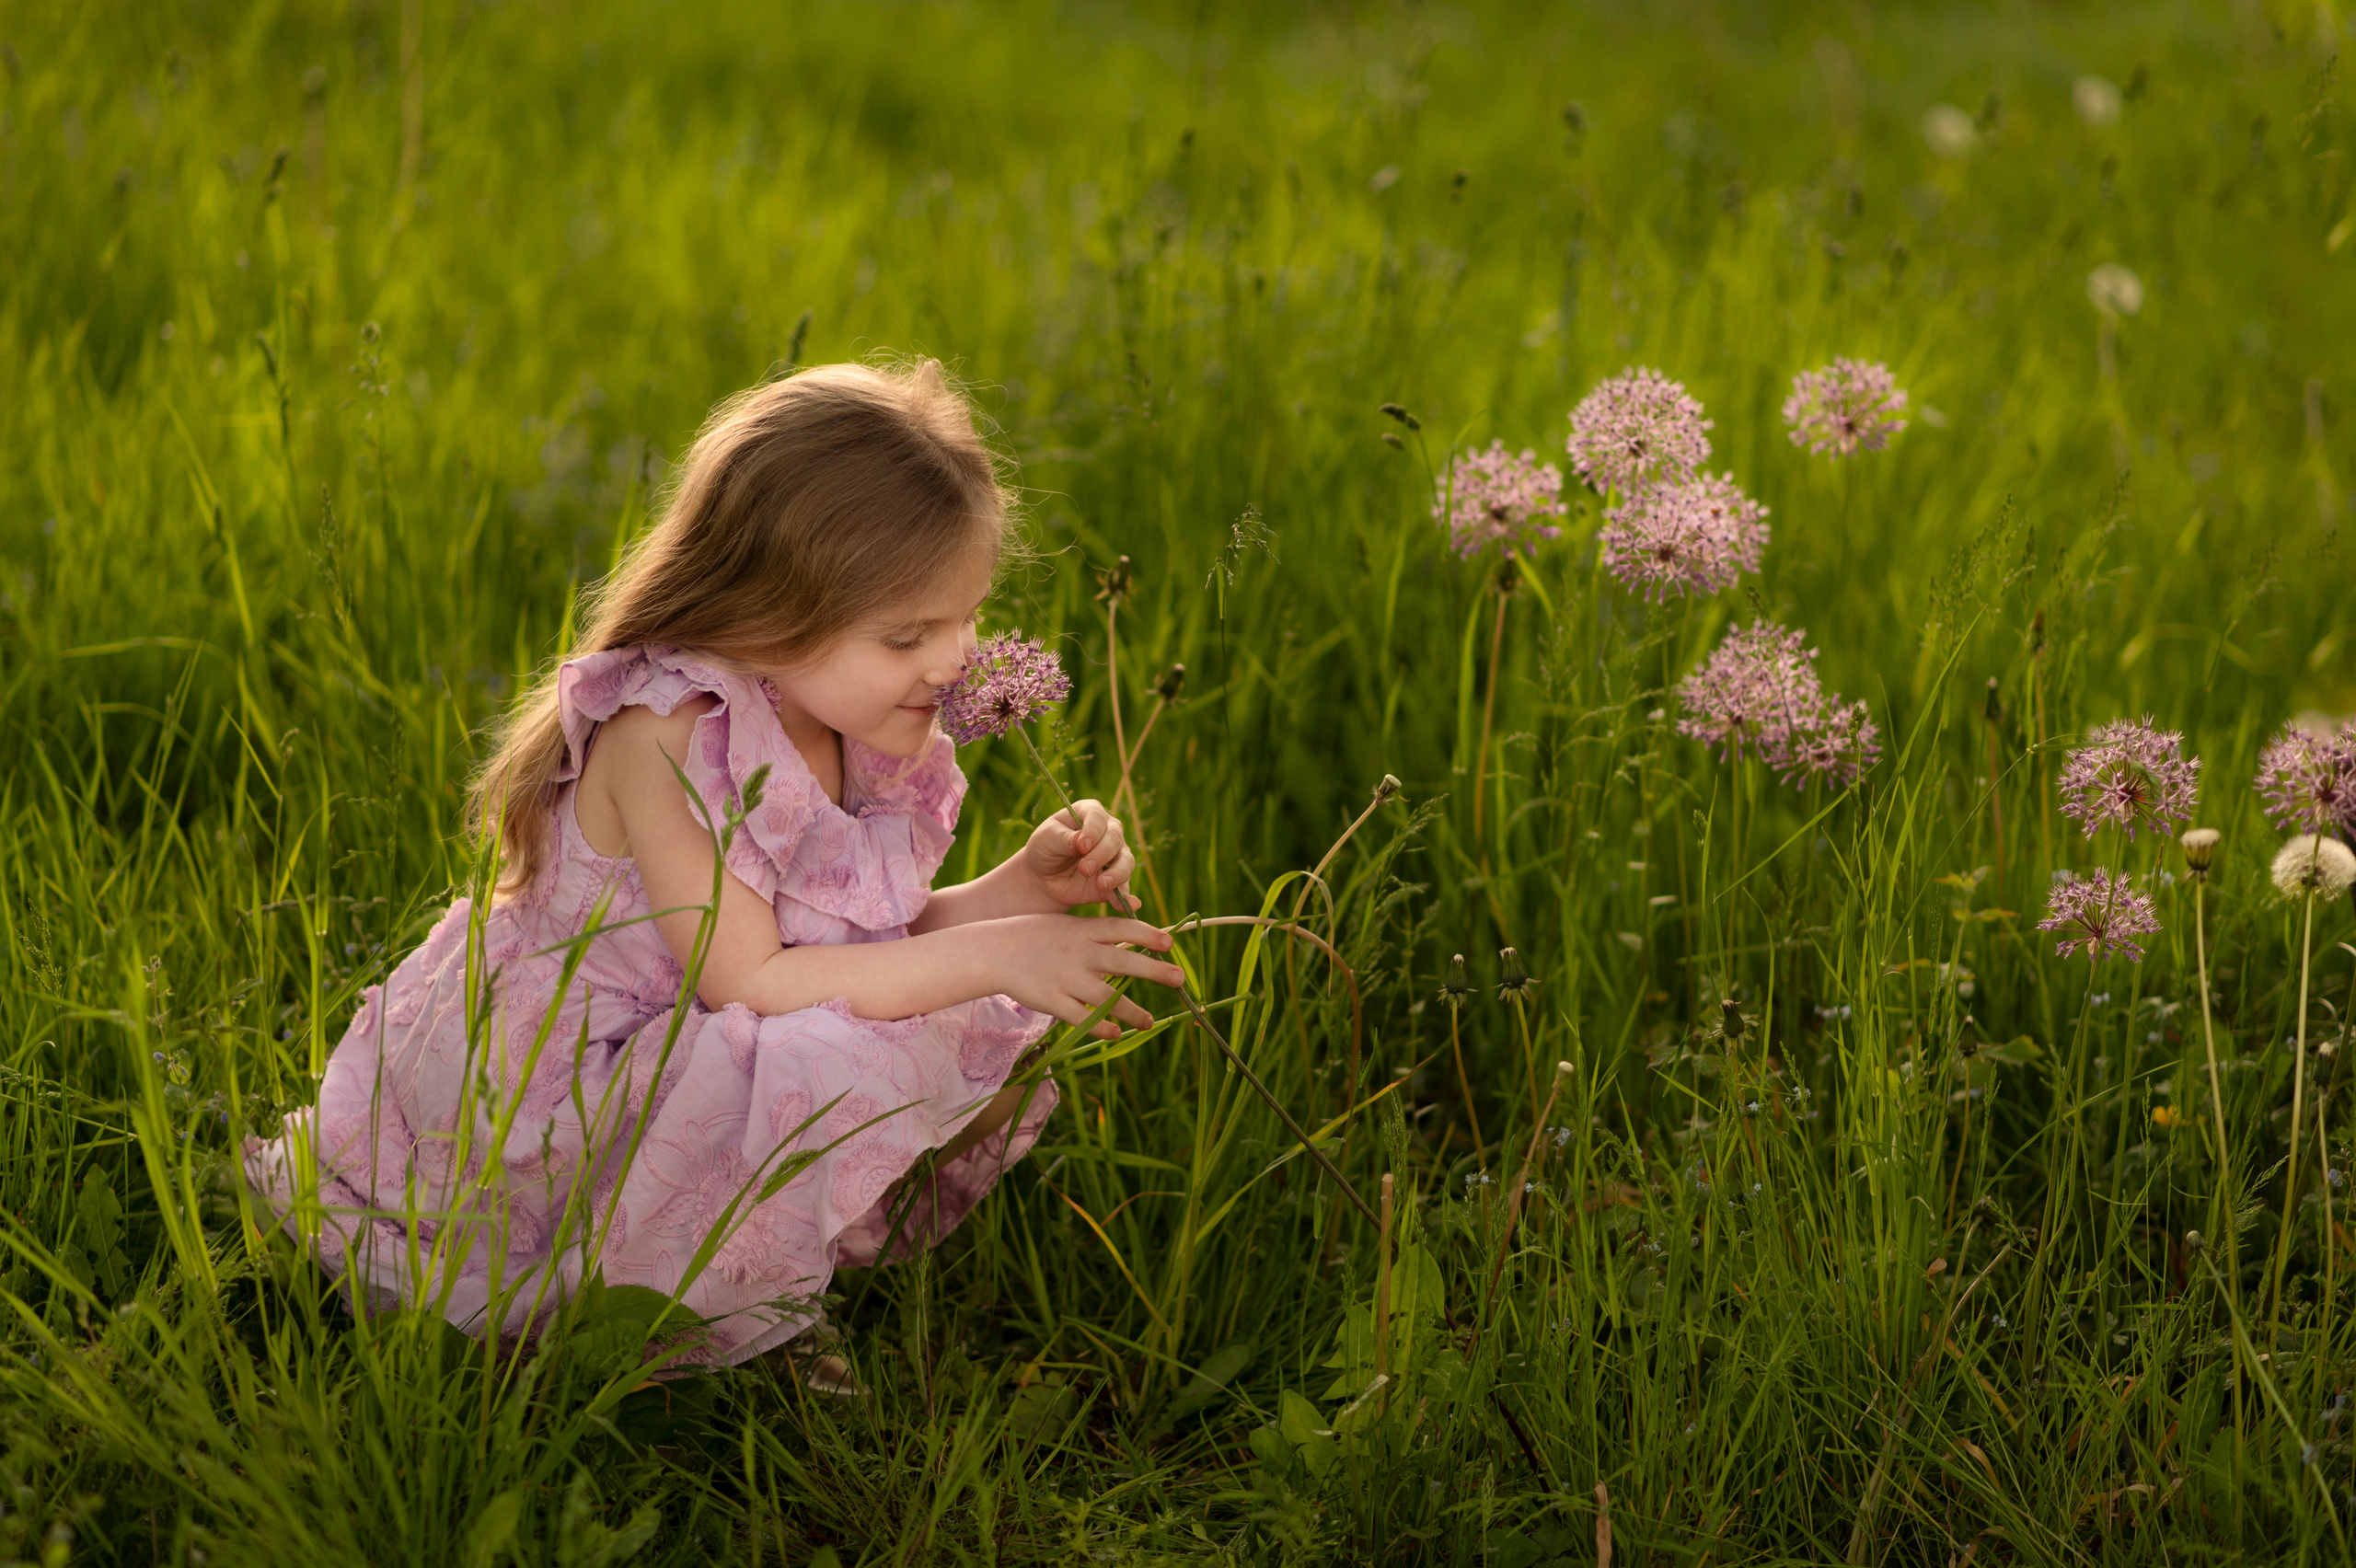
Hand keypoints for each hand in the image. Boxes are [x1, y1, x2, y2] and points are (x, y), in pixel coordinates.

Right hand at [983, 914, 1183, 1039]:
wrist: (994, 950)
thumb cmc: (1037, 936)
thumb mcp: (1069, 925)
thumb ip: (1100, 933)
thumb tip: (1137, 940)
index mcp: (1084, 931)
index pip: (1122, 929)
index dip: (1147, 934)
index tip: (1170, 942)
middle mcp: (1078, 953)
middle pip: (1122, 961)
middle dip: (1153, 970)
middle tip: (1180, 978)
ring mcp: (1065, 978)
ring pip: (1105, 996)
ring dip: (1131, 1011)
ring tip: (1150, 1022)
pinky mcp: (1051, 1000)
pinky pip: (1080, 1017)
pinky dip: (1099, 1026)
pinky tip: (1116, 1033)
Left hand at [1023, 798, 1137, 909]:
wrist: (1043, 877)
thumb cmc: (1045, 848)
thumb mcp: (1046, 838)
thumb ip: (1064, 838)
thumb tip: (1081, 841)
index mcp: (1089, 813)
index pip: (1098, 817)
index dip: (1093, 830)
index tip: (1083, 845)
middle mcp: (1108, 832)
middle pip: (1115, 839)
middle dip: (1101, 854)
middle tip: (1084, 868)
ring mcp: (1114, 857)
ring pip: (1126, 862)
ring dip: (1117, 874)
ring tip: (1101, 884)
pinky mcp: (1115, 881)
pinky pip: (1125, 889)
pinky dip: (1127, 898)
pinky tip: (1130, 905)